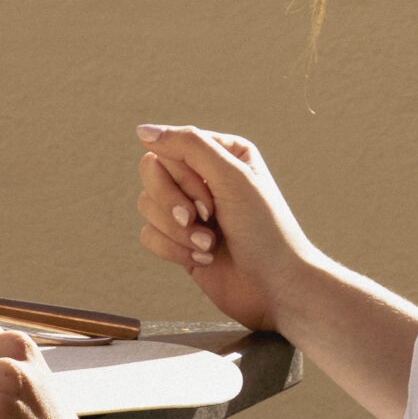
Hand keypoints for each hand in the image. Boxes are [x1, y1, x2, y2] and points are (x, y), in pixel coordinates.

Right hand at [135, 125, 320, 333]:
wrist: (276, 288)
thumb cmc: (265, 231)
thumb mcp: (232, 178)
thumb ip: (188, 146)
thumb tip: (142, 130)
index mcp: (222, 152)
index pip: (170, 148)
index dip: (182, 178)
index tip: (210, 202)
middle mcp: (204, 176)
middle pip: (152, 174)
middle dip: (174, 205)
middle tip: (206, 222)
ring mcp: (190, 209)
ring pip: (147, 205)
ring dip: (177, 232)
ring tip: (209, 246)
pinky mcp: (179, 240)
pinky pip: (149, 235)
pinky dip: (173, 250)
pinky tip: (203, 259)